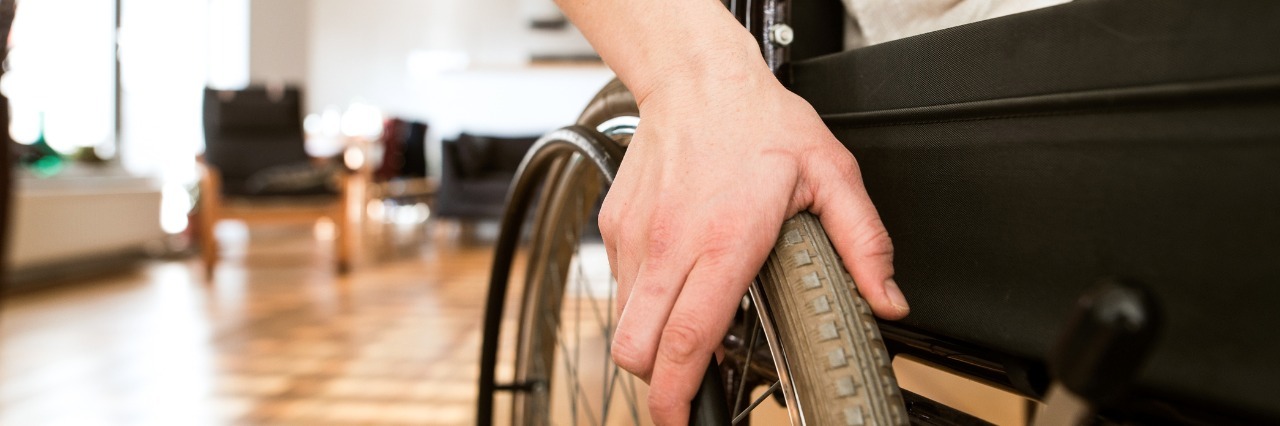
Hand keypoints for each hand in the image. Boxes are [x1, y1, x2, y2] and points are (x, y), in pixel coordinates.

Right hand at [599, 71, 909, 423]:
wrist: (696, 76)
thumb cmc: (758, 121)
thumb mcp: (831, 175)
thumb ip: (864, 243)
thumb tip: (888, 300)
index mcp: (724, 242)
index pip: (685, 340)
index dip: (676, 395)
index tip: (681, 421)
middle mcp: (671, 245)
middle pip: (637, 347)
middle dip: (655, 382)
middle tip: (683, 391)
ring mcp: (636, 236)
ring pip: (622, 322)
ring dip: (649, 340)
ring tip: (686, 328)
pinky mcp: (615, 226)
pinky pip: (619, 285)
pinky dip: (642, 299)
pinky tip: (676, 279)